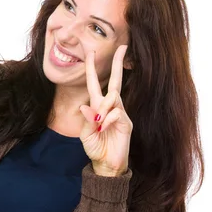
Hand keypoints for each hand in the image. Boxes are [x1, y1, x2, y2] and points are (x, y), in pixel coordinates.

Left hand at [78, 45, 131, 175]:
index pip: (94, 84)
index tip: (91, 53)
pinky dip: (109, 120)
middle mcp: (110, 107)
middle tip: (122, 47)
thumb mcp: (85, 135)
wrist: (107, 164)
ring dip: (104, 107)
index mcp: (97, 108)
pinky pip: (117, 113)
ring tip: (99, 124)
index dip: (92, 69)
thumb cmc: (95, 148)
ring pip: (113, 98)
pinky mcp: (127, 123)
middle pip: (115, 82)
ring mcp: (120, 114)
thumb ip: (86, 121)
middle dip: (117, 64)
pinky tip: (105, 128)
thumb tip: (84, 107)